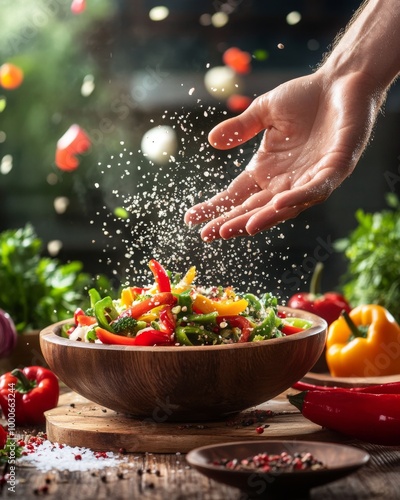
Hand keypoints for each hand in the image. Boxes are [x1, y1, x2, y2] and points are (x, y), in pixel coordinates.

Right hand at [184, 70, 380, 240]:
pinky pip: (315, 189)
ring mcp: (310, 179)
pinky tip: (277, 205)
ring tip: (239, 228)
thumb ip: (241, 128)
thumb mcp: (265, 112)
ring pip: (284, 207)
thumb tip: (212, 142)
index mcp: (267, 171)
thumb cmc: (306, 97)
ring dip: (262, 218)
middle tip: (210, 234)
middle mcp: (286, 182)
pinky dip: (297, 198)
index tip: (191, 219)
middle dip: (233, 222)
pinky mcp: (335, 169)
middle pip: (255, 208)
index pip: (236, 196)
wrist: (343, 80)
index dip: (215, 208)